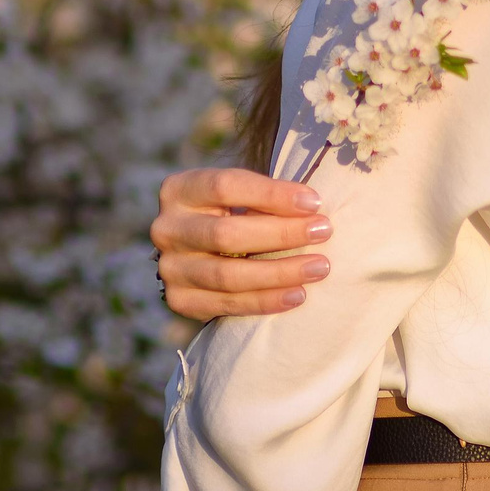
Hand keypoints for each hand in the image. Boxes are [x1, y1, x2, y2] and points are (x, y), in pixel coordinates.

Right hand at [151, 168, 330, 322]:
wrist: (200, 252)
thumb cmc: (232, 212)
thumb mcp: (240, 195)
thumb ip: (265, 197)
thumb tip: (312, 206)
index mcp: (178, 190)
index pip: (225, 186)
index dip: (272, 194)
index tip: (315, 202)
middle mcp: (166, 228)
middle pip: (226, 233)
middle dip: (281, 234)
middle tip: (324, 232)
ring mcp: (169, 268)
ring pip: (228, 275)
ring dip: (280, 272)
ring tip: (319, 267)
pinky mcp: (179, 300)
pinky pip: (227, 304)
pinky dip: (265, 301)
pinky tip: (297, 295)